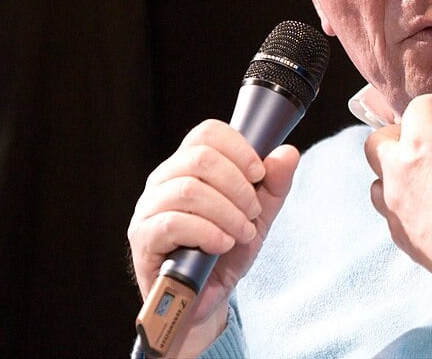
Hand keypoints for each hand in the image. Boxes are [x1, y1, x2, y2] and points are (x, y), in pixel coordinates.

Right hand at [127, 119, 299, 354]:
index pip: (207, 133)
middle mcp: (164, 180)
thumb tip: (288, 152)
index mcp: (190, 165)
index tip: (259, 174)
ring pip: (189, 190)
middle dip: (238, 186)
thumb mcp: (260, 214)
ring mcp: (149, 208)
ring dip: (227, 212)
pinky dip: (207, 232)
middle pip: (200, 158)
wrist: (208, 298)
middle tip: (253, 212)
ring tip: (242, 233)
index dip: (239, 148)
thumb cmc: (228, 250)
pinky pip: (173, 223)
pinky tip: (222, 244)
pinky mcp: (143, 238)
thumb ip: (274, 184)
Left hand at [365, 94, 431, 290]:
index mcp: (422, 144)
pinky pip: (390, 214)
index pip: (419, 108)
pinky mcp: (401, 236)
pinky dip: (402, 205)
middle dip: (397, 134)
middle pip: (377, 142)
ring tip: (420, 174)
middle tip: (423, 138)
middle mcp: (399, 172)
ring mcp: (396, 207)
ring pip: (377, 180)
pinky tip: (426, 207)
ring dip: (393, 172)